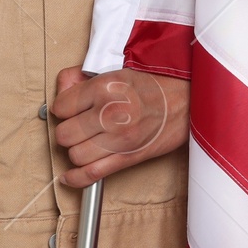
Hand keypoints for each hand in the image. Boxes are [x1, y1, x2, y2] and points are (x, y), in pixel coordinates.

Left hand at [49, 65, 188, 186]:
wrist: (186, 100)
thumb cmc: (152, 84)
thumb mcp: (114, 69)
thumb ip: (80, 77)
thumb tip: (61, 89)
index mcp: (104, 88)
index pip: (61, 106)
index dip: (62, 108)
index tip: (69, 109)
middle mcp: (110, 113)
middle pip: (65, 134)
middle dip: (67, 131)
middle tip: (77, 125)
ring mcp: (119, 138)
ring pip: (75, 155)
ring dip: (76, 150)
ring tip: (84, 142)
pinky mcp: (128, 157)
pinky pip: (92, 174)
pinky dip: (76, 178)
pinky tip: (69, 176)